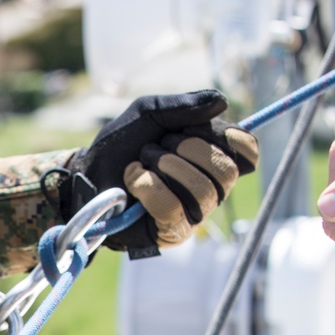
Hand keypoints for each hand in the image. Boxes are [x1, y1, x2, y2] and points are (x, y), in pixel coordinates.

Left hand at [64, 91, 258, 254]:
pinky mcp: (171, 232)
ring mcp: (194, 213)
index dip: (227, 137)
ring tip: (143, 162)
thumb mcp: (150, 112)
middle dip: (186, 148)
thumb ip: (184, 105)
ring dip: (164, 166)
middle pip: (226, 170)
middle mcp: (211, 187)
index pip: (247, 151)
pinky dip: (146, 185)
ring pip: (201, 191)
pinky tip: (133, 180)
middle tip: (158, 146)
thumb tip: (222, 102)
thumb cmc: (121, 144)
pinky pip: (172, 207)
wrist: (87, 173)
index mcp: (213, 156)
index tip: (194, 127)